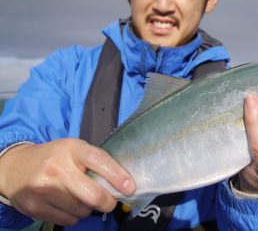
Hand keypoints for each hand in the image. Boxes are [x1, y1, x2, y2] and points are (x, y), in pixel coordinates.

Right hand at [0, 138, 134, 225]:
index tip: (130, 188)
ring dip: (88, 208)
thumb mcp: (73, 150)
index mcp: (71, 149)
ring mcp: (44, 189)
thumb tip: (123, 182)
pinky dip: (74, 216)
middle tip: (110, 201)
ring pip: (82, 210)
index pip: (98, 160)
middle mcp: (57, 168)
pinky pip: (68, 220)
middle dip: (107, 202)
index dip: (117, 175)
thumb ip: (95, 162)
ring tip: (82, 198)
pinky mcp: (36, 207)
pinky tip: (69, 205)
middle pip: (92, 195)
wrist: (16, 167)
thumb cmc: (55, 157)